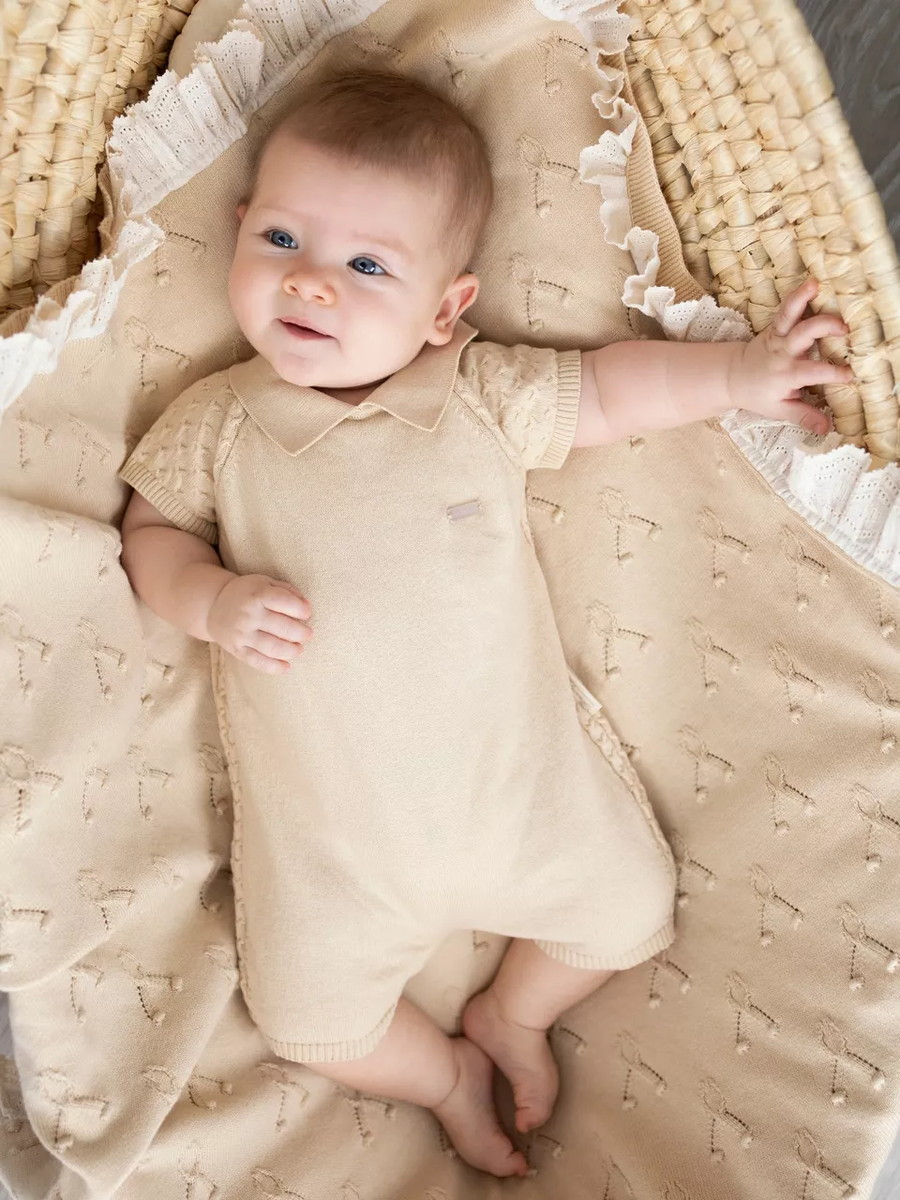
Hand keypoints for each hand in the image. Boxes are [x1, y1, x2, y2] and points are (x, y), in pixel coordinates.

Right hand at [206, 573, 312, 673]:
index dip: (301, 610)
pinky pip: (257, 661)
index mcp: (257, 594)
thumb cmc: (247, 593)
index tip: (307, 614)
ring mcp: (241, 634)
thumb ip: (287, 591)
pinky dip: (274, 667)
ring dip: (292, 651)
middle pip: (282, 627)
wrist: (213, 605)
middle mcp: (248, 614)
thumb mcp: (264, 583)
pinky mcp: (236, 649)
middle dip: (301, 633)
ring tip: (299, 649)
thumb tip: (307, 606)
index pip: (285, 602)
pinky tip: (286, 667)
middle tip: (308, 634)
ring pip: (272, 647)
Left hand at [728, 278, 852, 433]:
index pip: (812, 373)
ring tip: (815, 285)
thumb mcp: (779, 410)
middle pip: (802, 335)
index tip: (849, 375)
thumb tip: (827, 429)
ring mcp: (778, 337)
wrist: (732, 377)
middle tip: (844, 328)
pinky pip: (785, 310)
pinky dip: (797, 296)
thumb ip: (803, 416)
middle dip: (823, 328)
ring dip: (801, 299)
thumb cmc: (759, 394)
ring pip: (789, 316)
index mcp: (786, 374)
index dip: (831, 374)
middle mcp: (783, 352)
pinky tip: (810, 284)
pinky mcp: (775, 327)